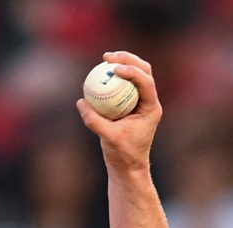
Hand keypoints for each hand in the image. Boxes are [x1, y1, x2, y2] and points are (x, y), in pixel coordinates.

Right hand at [78, 51, 162, 175]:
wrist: (128, 166)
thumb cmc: (123, 155)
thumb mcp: (108, 138)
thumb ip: (95, 121)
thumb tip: (81, 102)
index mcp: (151, 109)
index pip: (147, 82)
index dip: (133, 71)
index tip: (115, 68)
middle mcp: (149, 102)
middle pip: (144, 70)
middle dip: (128, 59)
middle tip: (108, 57)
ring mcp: (140, 101)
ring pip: (135, 74)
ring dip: (122, 62)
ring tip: (105, 59)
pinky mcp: (130, 103)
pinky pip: (122, 84)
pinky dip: (113, 77)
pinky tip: (99, 72)